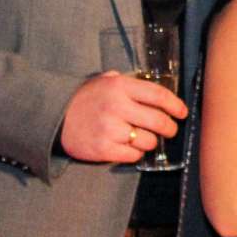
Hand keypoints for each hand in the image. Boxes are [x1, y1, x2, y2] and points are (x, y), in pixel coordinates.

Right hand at [59, 71, 185, 163]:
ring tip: (142, 139)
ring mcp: (110, 129)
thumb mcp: (104, 82)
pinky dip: (135, 153)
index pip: (158, 95)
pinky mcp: (103, 149)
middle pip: (159, 121)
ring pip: (148, 141)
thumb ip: (128, 83)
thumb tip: (154, 90)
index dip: (175, 105)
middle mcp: (117, 106)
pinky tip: (128, 147)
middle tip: (170, 130)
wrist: (54, 118)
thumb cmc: (84, 99)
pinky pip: (133, 155)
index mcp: (120, 87)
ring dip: (149, 142)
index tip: (182, 112)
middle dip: (169, 128)